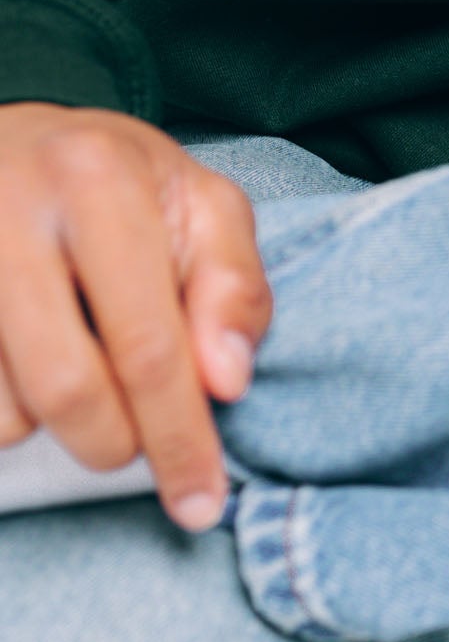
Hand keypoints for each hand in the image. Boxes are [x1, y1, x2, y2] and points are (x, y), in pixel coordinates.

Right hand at [0, 103, 271, 529]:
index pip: (148, 345)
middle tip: (138, 436)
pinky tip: (31, 360)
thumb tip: (226, 383)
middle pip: (68, 391)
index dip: (180, 437)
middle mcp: (12, 213)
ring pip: (7, 413)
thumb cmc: (120, 180)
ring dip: (56, 425)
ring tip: (80, 362)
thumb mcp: (202, 204)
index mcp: (99, 182)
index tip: (202, 503)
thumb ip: (233, 287)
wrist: (9, 138)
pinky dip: (11, 411)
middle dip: (116, 442)